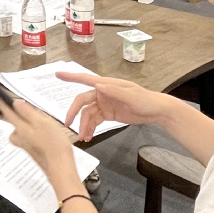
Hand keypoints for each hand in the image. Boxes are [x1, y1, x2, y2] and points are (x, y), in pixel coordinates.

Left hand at [0, 96, 76, 184]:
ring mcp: (27, 144)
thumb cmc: (53, 145)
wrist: (60, 167)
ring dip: (27, 123)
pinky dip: (34, 131)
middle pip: (14, 123)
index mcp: (21, 128)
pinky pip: (29, 136)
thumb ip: (28, 112)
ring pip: (22, 130)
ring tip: (39, 119)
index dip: (2, 104)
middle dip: (16, 114)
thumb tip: (16, 103)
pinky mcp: (33, 149)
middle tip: (20, 107)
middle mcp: (21, 137)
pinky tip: (46, 132)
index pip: (8, 113)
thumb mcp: (42, 122)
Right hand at [56, 72, 174, 141]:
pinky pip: (94, 121)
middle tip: (68, 124)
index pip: (85, 79)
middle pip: (82, 101)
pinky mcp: (107, 114)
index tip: (57, 74)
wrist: (157, 112)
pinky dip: (90, 128)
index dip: (71, 77)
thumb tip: (97, 85)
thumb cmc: (146, 100)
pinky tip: (88, 136)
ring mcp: (104, 104)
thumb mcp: (131, 96)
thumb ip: (114, 91)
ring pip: (87, 114)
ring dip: (83, 125)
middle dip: (74, 113)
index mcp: (107, 85)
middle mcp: (102, 93)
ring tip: (83, 138)